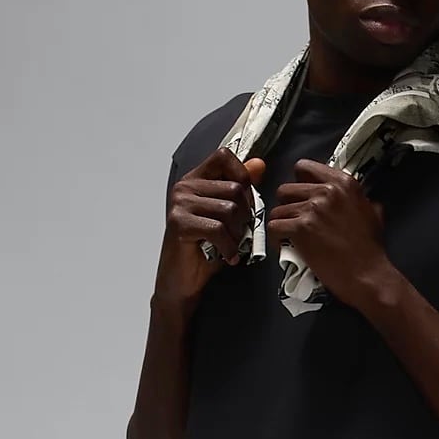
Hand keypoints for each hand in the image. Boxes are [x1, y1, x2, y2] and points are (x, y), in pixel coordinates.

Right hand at [155, 146, 266, 306]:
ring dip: (237, 234)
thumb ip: (241, 189)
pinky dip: (229, 246)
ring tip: (230, 246)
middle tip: (239, 234)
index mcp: (196, 180)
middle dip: (245, 216)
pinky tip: (227, 255)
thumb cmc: (204, 250)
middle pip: (235, 188)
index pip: (224, 156)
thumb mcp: (228, 216)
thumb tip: (259, 165)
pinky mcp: (180, 223)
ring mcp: (180, 204)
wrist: (182, 282)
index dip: (243, 176)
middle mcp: (185, 187)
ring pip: (230, 209)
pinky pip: (218, 229)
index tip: (245, 201)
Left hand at [265, 159, 390, 309]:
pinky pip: (273, 227)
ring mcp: (312, 209)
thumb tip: (357, 199)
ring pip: (278, 210)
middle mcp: (326, 191)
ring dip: (282, 224)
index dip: (298, 182)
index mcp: (343, 183)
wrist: (367, 275)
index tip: (300, 196)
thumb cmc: (370, 249)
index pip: (305, 167)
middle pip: (286, 189)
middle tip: (294, 221)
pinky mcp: (300, 229)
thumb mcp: (372, 214)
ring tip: (290, 238)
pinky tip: (285, 246)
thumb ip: (358, 200)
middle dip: (287, 206)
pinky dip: (276, 238)